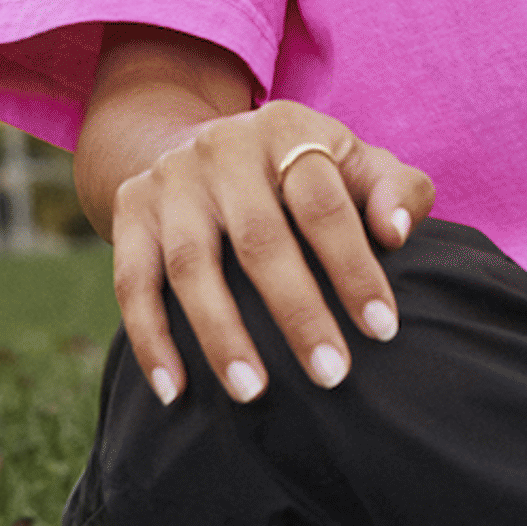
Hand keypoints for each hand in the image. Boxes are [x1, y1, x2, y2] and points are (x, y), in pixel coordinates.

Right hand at [105, 103, 434, 407]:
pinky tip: (174, 392)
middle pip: (259, 238)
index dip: (354, 268)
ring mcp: (170, 180)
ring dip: (221, 335)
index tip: (383, 331)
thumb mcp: (355, 163)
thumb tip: (397, 232)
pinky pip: (132, 283)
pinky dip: (151, 340)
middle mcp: (223, 148)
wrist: (204, 145)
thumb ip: (396, 189)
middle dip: (297, 312)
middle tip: (331, 375)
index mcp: (287, 132)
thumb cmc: (304, 172)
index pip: (324, 205)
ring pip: (191, 265)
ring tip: (253, 394)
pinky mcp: (130, 210)